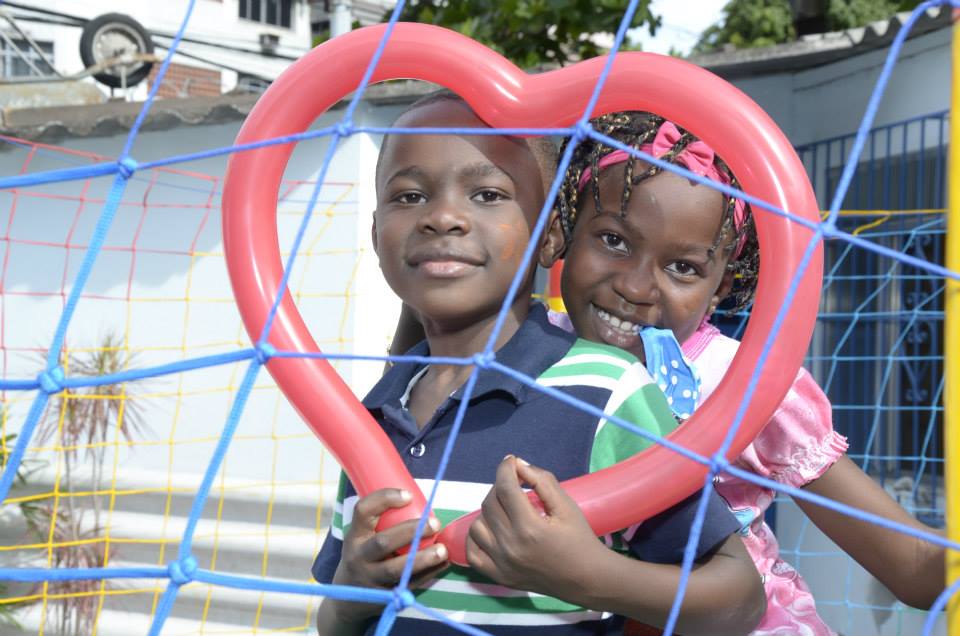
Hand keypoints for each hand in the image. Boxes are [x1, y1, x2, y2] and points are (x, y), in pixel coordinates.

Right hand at [330, 488, 448, 623]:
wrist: (347, 600)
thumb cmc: (362, 557)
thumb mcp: (360, 538)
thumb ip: (381, 522)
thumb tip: (417, 499)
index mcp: (354, 536)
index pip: (362, 511)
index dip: (384, 499)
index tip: (408, 495)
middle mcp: (359, 557)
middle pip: (383, 542)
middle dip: (411, 531)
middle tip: (435, 523)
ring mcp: (370, 578)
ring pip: (396, 569)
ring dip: (422, 558)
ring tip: (442, 550)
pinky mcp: (384, 596)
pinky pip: (408, 584)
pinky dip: (428, 574)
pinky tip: (443, 563)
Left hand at [465, 456, 605, 598]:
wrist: (586, 579)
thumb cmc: (579, 539)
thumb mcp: (567, 505)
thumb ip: (542, 480)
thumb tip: (518, 464)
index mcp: (530, 528)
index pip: (505, 488)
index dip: (505, 469)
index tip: (510, 461)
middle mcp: (511, 546)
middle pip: (490, 504)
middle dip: (499, 486)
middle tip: (513, 485)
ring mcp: (502, 564)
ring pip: (477, 525)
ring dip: (489, 511)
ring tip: (506, 509)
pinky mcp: (499, 577)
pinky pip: (473, 553)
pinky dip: (477, 538)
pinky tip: (491, 530)